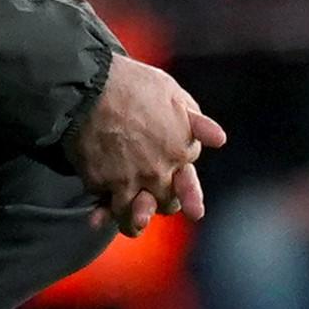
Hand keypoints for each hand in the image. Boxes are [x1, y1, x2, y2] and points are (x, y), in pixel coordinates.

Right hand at [66, 55, 226, 236]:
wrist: (89, 86)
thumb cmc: (133, 84)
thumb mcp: (173, 94)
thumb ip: (196, 122)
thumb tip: (219, 140)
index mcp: (179, 150)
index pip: (187, 184)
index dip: (187, 193)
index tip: (191, 208)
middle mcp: (157, 171)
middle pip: (164, 203)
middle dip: (160, 204)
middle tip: (152, 204)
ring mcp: (127, 180)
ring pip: (134, 216)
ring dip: (133, 221)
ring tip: (132, 223)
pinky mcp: (99, 181)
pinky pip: (102, 205)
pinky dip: (100, 213)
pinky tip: (96, 219)